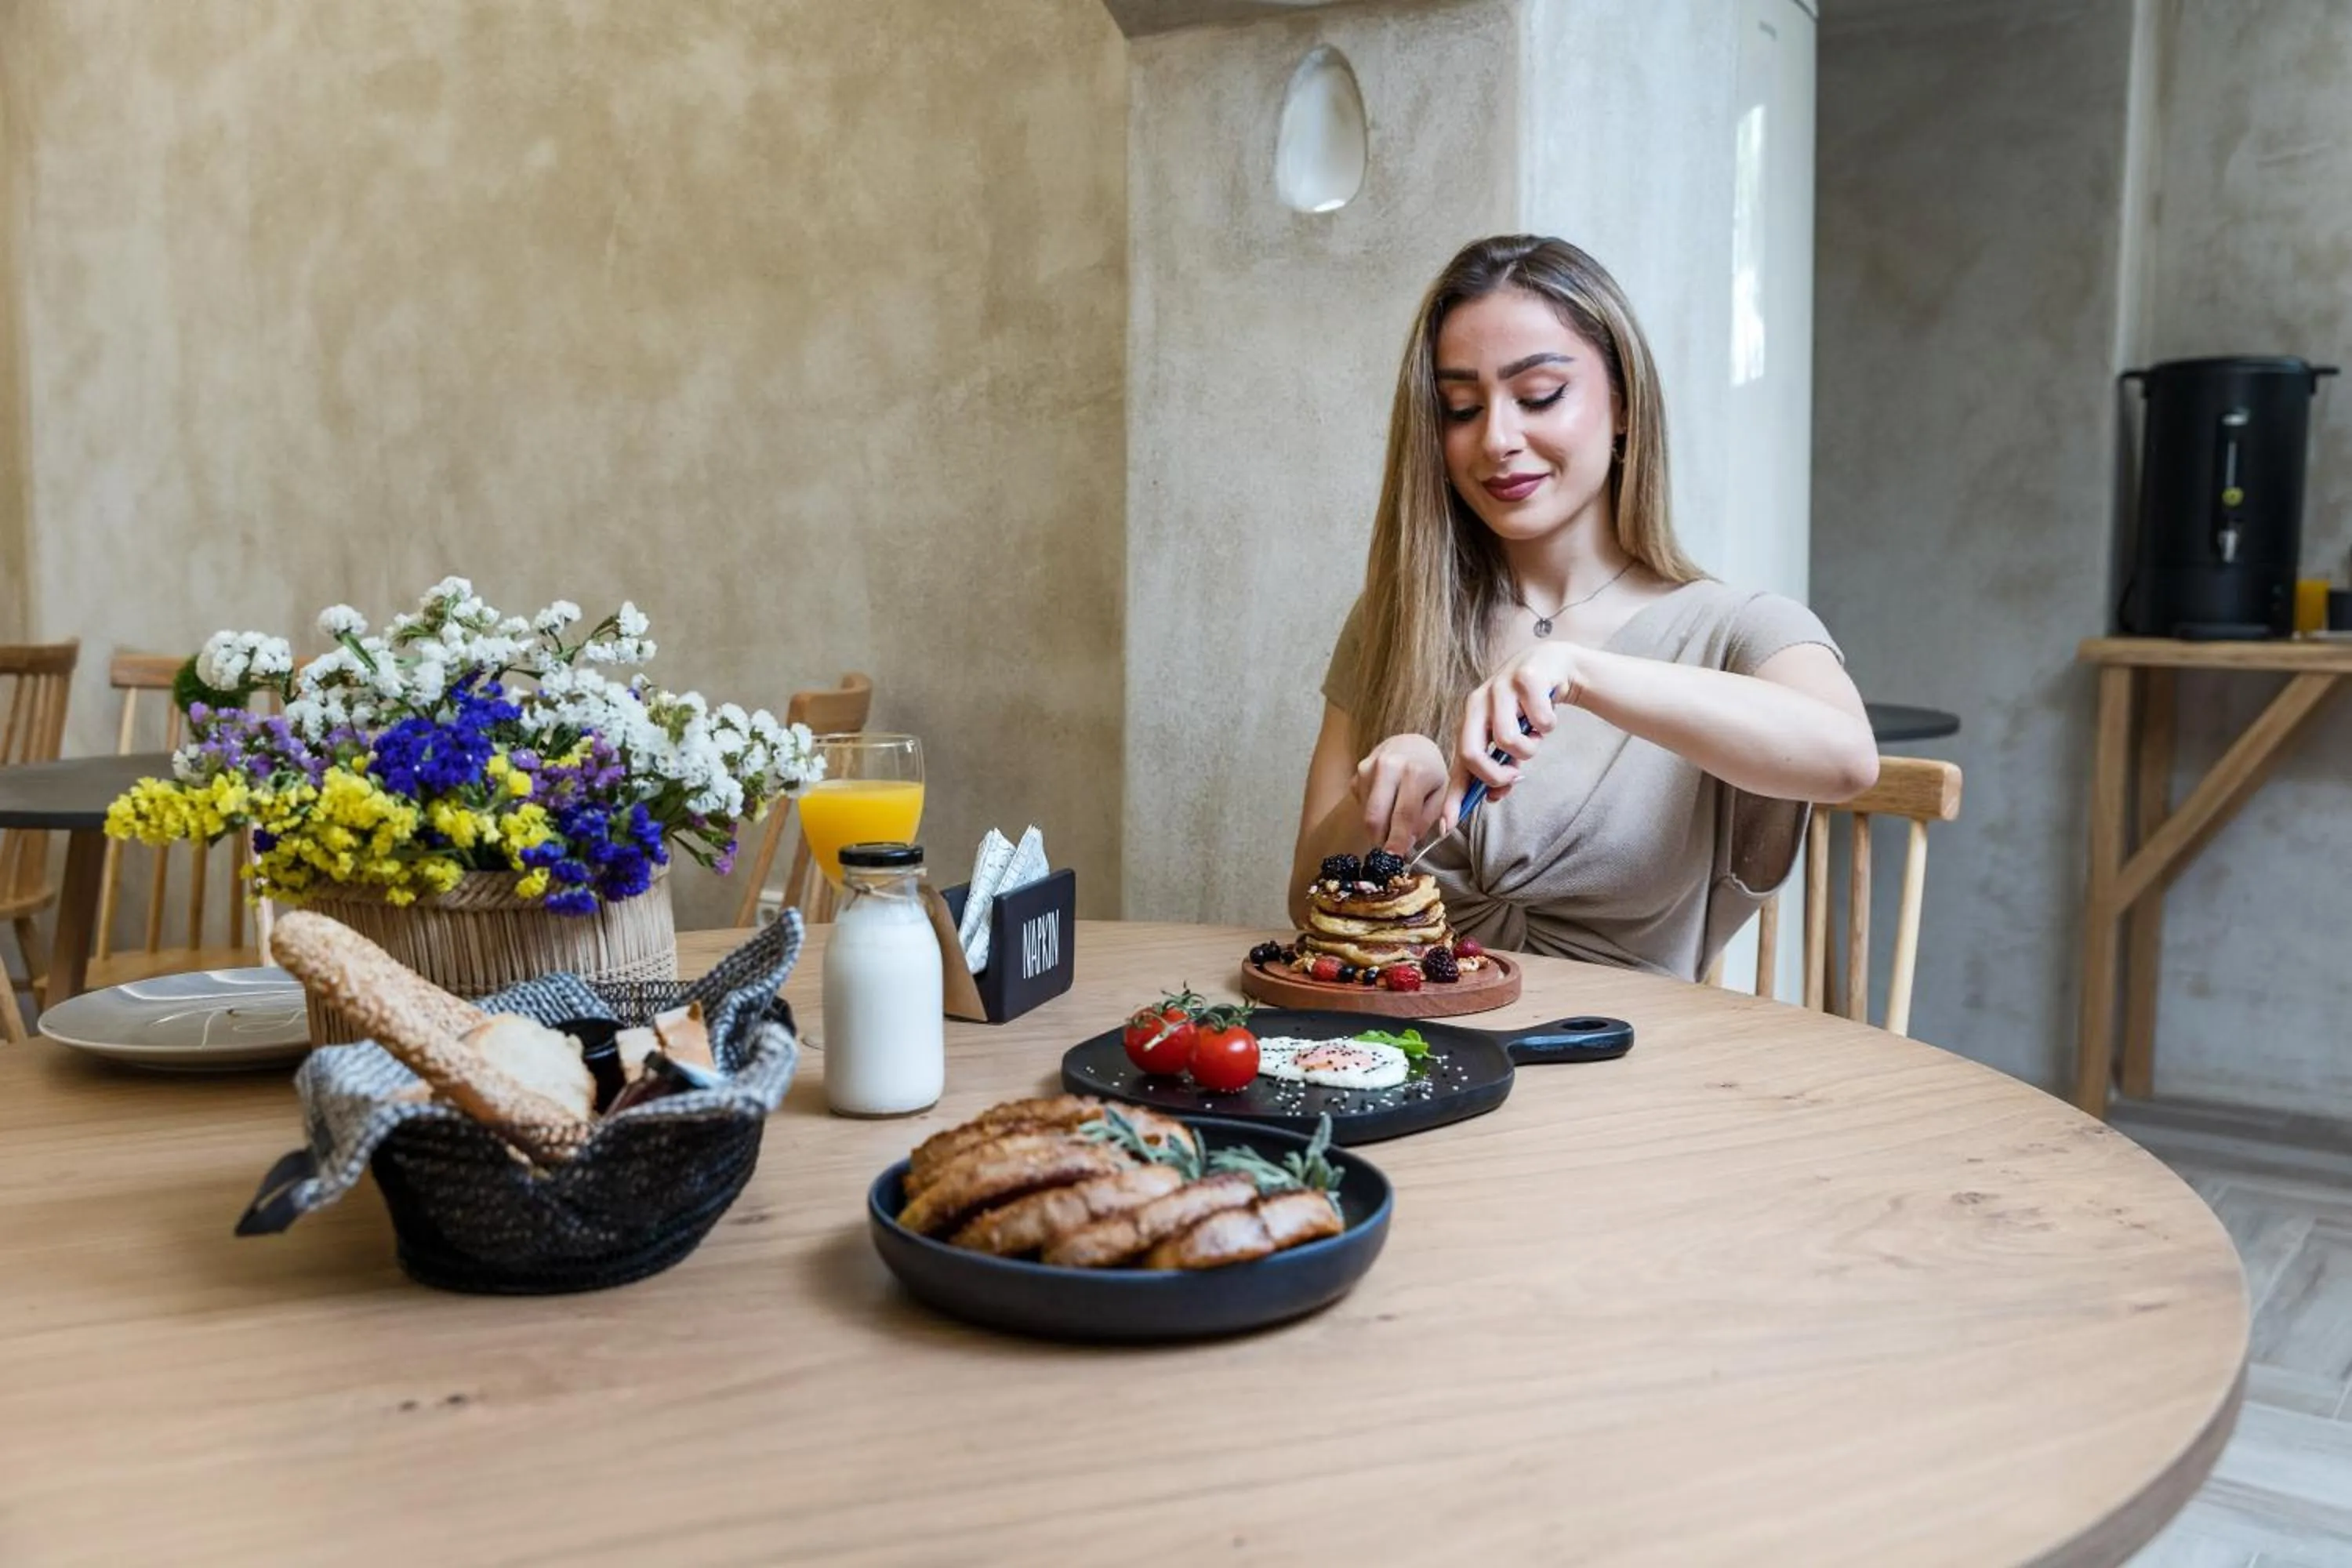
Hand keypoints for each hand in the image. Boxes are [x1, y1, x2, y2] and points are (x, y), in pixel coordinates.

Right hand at [1352, 733, 1448, 854]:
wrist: (1410, 743)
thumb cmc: (1430, 771)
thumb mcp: (1442, 792)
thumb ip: (1430, 818)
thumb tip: (1410, 843)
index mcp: (1414, 771)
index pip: (1403, 815)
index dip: (1398, 841)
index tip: (1395, 859)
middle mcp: (1387, 767)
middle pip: (1375, 817)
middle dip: (1381, 840)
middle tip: (1391, 852)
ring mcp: (1367, 769)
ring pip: (1366, 814)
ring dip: (1379, 827)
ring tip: (1394, 821)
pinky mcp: (1356, 774)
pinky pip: (1361, 805)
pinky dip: (1373, 814)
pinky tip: (1386, 804)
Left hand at [1442, 642, 1587, 818]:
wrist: (1554, 666)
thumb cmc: (1527, 708)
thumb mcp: (1510, 737)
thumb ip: (1499, 766)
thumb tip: (1491, 798)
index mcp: (1470, 720)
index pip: (1457, 762)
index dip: (1453, 796)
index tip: (1448, 825)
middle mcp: (1477, 703)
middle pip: (1471, 753)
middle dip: (1494, 776)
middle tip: (1514, 775)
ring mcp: (1499, 688)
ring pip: (1508, 740)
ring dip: (1529, 748)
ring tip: (1535, 737)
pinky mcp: (1526, 678)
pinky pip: (1540, 721)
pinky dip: (1548, 726)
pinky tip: (1547, 715)